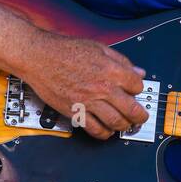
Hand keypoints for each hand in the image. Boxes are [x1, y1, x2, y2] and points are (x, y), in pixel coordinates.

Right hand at [20, 30, 148, 140]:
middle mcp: (103, 88)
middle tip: (141, 117)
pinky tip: (107, 131)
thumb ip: (121, 60)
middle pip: (132, 109)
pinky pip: (95, 129)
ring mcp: (89, 101)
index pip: (137, 86)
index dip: (138, 89)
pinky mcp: (75, 112)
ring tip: (126, 125)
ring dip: (125, 126)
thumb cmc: (64, 50)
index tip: (135, 91)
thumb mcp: (98, 47)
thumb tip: (137, 71)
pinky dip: (104, 133)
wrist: (39, 57)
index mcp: (111, 70)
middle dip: (140, 115)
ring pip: (116, 122)